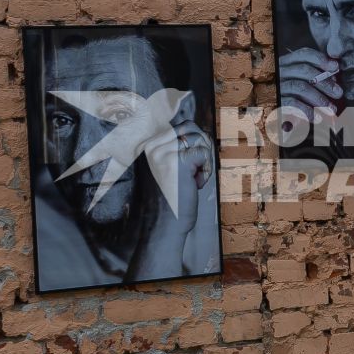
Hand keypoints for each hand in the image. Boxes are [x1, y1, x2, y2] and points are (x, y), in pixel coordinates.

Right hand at [137, 120, 213, 273]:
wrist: (161, 227)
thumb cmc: (166, 201)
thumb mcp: (164, 169)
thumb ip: (172, 151)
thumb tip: (197, 132)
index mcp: (146, 146)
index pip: (179, 126)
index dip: (193, 143)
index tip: (191, 165)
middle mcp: (151, 145)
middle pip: (191, 127)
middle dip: (200, 148)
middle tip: (195, 171)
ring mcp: (163, 152)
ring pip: (200, 139)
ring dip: (204, 160)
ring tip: (193, 180)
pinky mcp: (178, 162)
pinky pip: (205, 153)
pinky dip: (206, 171)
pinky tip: (195, 185)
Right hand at [277, 48, 342, 120]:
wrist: (264, 113)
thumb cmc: (287, 97)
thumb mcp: (298, 83)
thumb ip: (312, 78)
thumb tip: (333, 78)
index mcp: (286, 63)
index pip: (303, 55)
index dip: (321, 59)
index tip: (336, 67)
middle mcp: (279, 71)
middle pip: (305, 70)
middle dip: (325, 82)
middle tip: (339, 93)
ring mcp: (276, 86)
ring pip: (300, 87)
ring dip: (319, 99)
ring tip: (331, 110)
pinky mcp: (274, 101)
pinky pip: (292, 104)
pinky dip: (307, 111)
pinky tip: (317, 118)